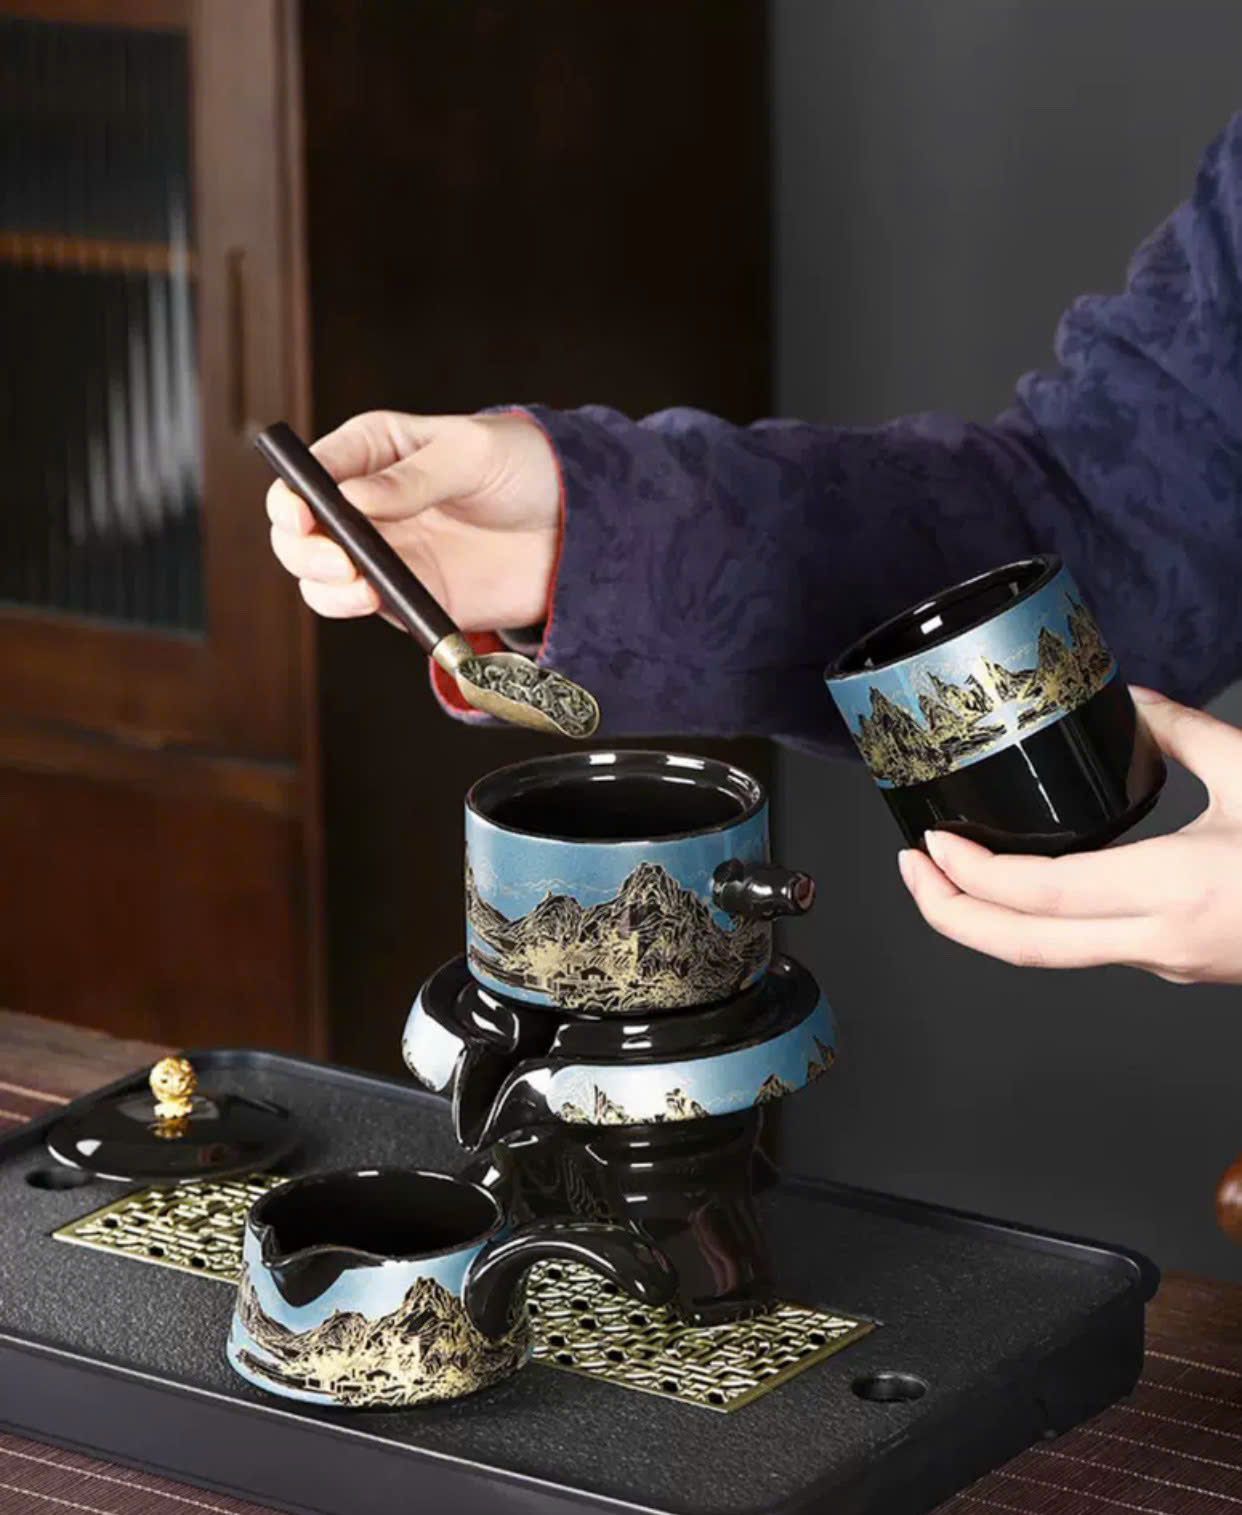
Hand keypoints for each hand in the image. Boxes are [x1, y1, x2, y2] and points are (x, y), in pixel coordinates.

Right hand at [265, 410, 560, 631]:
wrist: (578, 528)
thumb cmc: (527, 469)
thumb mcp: (473, 455)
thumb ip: (413, 478)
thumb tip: (350, 499)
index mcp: (374, 450)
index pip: (311, 471)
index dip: (294, 493)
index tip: (301, 513)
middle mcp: (367, 501)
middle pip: (300, 529)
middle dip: (303, 546)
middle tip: (336, 558)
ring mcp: (385, 551)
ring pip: (319, 574)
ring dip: (323, 583)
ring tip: (359, 583)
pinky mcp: (408, 593)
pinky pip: (361, 604)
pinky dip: (355, 607)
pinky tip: (375, 598)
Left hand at [898, 687, 1241, 983]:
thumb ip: (1188, 733)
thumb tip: (1130, 700)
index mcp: (1176, 887)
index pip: (1043, 894)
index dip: (974, 874)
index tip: (933, 843)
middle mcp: (1160, 938)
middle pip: (1025, 946)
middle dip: (951, 915)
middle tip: (911, 873)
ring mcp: (1167, 961)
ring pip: (1052, 954)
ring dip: (987, 921)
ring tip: (949, 876)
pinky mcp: (1177, 964)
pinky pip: (1086, 946)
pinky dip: (1035, 921)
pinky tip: (1019, 888)